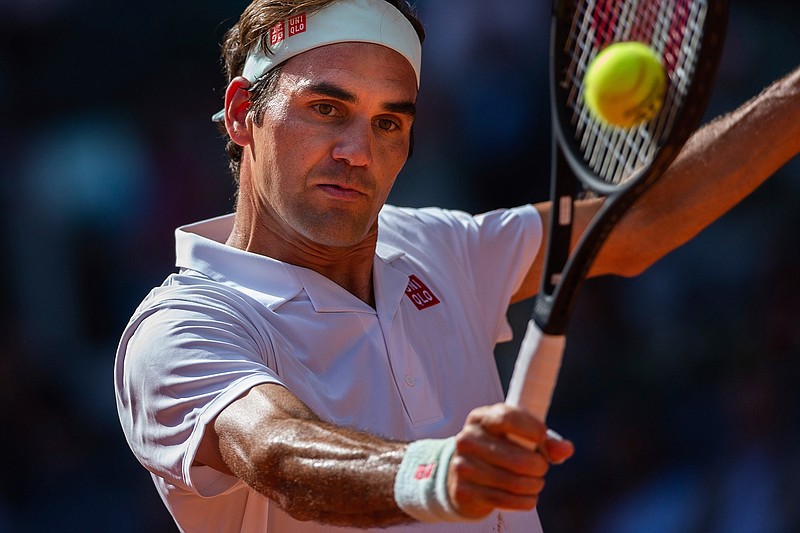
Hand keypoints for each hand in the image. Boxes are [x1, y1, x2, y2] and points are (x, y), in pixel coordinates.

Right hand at [446, 403, 573, 518]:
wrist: (464, 471)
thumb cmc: (499, 447)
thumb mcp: (519, 435)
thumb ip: (546, 440)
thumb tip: (565, 449)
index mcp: (481, 418)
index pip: (507, 418)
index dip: (532, 429)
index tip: (542, 437)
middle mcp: (467, 439)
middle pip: (518, 459)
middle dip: (539, 466)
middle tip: (542, 467)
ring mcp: (463, 465)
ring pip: (515, 482)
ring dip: (534, 485)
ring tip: (536, 482)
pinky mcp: (464, 490)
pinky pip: (506, 500)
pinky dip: (525, 501)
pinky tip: (528, 496)